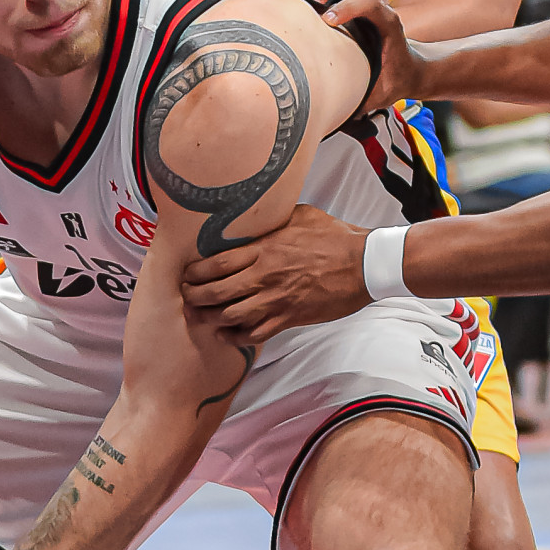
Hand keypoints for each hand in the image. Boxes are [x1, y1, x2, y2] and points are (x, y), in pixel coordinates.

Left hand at [180, 202, 367, 342]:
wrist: (363, 264)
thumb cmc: (334, 236)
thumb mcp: (300, 215)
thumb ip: (274, 218)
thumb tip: (260, 213)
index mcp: (264, 249)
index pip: (217, 263)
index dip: (195, 272)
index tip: (186, 274)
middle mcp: (264, 276)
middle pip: (216, 291)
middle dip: (195, 297)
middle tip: (186, 298)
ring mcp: (276, 299)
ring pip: (231, 315)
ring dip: (210, 318)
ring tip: (199, 317)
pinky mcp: (290, 317)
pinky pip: (255, 333)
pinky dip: (236, 337)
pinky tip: (226, 334)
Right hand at [318, 0, 415, 113]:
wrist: (413, 70)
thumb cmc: (394, 81)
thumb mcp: (380, 94)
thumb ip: (360, 103)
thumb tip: (333, 118)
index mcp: (388, 24)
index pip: (371, 1)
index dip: (348, 7)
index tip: (327, 21)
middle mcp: (380, 5)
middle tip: (316, 1)